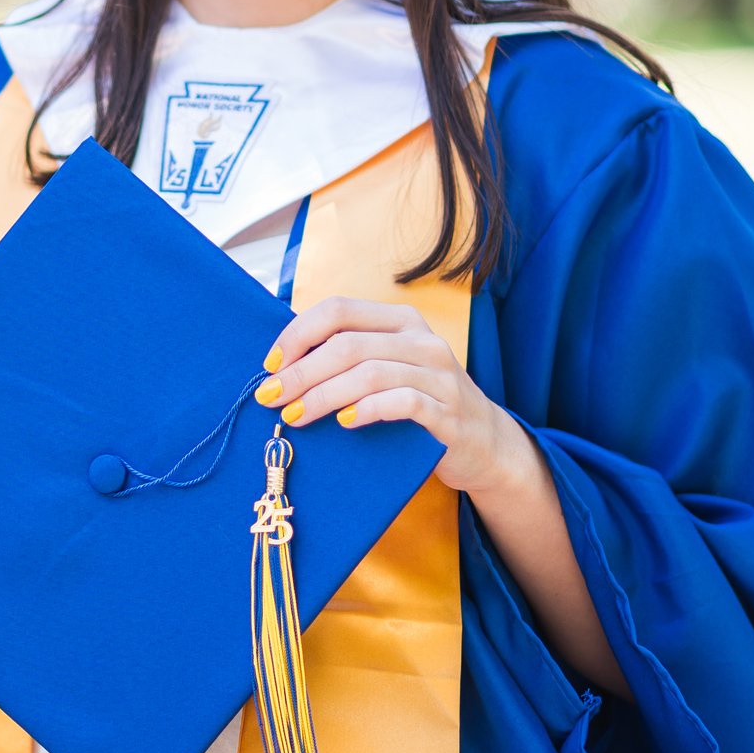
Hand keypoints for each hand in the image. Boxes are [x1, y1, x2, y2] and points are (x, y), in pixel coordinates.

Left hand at [253, 296, 536, 501]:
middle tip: (270, 397)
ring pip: (369, 374)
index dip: (298, 334)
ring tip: (295, 415)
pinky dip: (367, 410)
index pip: (339, 310)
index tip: (270, 365)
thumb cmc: (421, 403)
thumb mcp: (390, 368)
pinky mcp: (448, 413)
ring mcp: (439, 376)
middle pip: (347, 345)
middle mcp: (423, 341)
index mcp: (401, 321)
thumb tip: (282, 365)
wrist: (483, 443)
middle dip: (300, 371)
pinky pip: (403, 403)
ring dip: (324, 395)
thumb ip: (349, 357)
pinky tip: (344, 422)